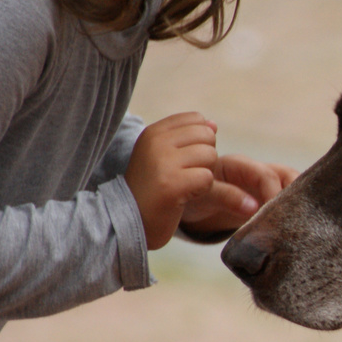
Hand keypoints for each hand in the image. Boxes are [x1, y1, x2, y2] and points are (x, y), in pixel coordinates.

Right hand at [124, 112, 220, 248]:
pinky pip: (207, 178)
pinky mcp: (171, 184)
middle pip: (207, 136)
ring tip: (183, 185)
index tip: (184, 159)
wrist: (129, 222)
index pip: (197, 119)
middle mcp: (156, 142)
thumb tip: (212, 124)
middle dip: (206, 157)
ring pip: (210, 155)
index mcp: (154, 132)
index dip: (201, 140)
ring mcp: (162, 162)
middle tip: (186, 175)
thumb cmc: (153, 189)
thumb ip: (187, 137)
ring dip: (205, 174)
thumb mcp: (163, 156)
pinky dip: (203, 189)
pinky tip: (184, 195)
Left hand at [179, 153, 299, 237]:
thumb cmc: (196, 195)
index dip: (273, 193)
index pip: (265, 174)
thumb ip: (226, 197)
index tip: (274, 214)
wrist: (194, 203)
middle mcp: (258, 171)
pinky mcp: (272, 199)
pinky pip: (290, 201)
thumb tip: (254, 208)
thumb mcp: (204, 196)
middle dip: (295, 194)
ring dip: (300, 202)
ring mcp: (267, 185)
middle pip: (288, 175)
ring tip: (303, 223)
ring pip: (294, 186)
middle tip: (297, 218)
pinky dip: (296, 211)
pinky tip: (298, 227)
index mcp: (239, 165)